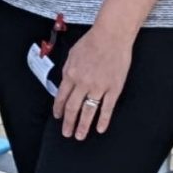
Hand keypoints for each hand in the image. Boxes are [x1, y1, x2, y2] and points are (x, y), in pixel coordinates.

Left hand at [54, 19, 132, 139]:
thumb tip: (64, 83)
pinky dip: (103, 120)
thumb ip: (68, 70)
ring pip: (88, 111)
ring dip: (83, 125)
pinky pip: (107, 108)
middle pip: (72, 108)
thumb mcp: (72, 55)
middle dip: (68, 122)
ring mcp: (99, 87)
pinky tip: (99, 128)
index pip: (61, 97)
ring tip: (79, 135)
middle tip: (66, 133)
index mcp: (70, 74)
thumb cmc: (91, 42)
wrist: (111, 36)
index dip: (58, 109)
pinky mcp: (114, 88)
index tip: (58, 117)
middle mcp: (83, 83)